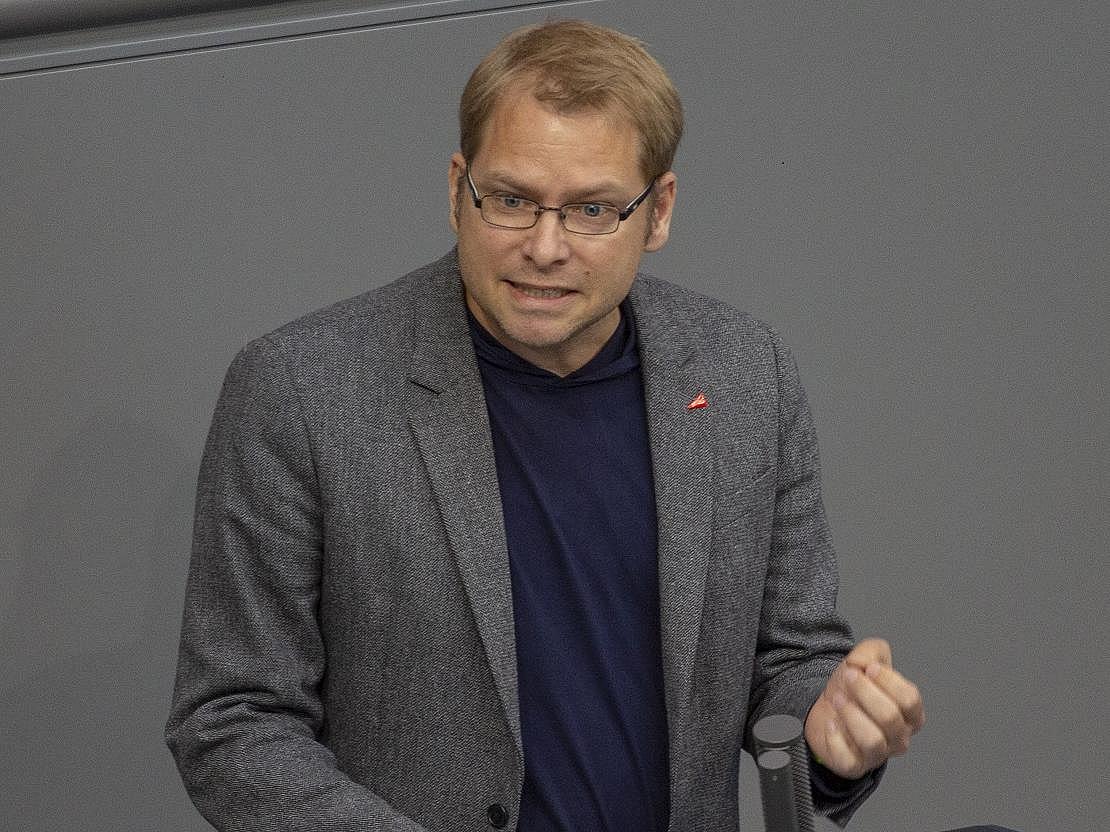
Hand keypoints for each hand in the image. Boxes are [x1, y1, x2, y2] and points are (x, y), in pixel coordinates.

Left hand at [804, 638, 924, 779]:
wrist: (825, 708)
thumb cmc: (852, 689)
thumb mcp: (863, 661)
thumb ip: (870, 652)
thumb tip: (864, 662)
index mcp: (910, 713)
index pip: (910, 699)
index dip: (889, 681)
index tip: (868, 668)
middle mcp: (899, 737)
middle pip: (890, 717)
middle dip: (865, 692)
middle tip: (848, 677)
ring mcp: (878, 754)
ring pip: (873, 740)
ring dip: (851, 715)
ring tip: (837, 698)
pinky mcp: (854, 766)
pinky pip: (849, 759)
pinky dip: (836, 738)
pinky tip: (830, 722)